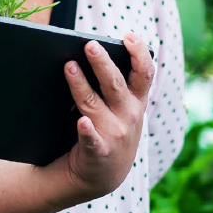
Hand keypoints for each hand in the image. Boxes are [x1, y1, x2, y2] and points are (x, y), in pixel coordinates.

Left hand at [44, 32, 154, 200]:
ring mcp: (114, 135)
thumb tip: (92, 51)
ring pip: (94, 104)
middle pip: (116, 84)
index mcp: (136, 102)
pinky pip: (92, 139)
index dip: (139, 52)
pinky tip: (82, 122)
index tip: (128, 35)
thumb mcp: (121, 110)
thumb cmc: (108, 132)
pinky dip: (87, 130)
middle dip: (103, 63)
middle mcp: (129, 117)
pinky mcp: (98, 153)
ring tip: (68, 66)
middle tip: (89, 44)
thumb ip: (114, 85)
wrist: (101, 176)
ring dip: (81, 85)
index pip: (144, 73)